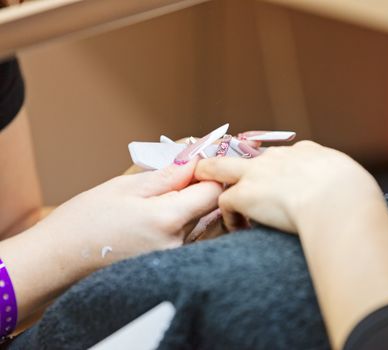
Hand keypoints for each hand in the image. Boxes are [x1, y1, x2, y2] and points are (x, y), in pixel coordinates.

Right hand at [35, 160, 221, 272]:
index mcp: (168, 219)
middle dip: (198, 188)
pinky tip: (156, 219)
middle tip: (175, 177)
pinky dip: (181, 223)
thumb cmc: (85, 221)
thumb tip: (195, 161)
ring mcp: (174, 259)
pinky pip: (188, 239)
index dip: (209, 174)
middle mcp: (177, 243)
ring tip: (159, 200)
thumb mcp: (125, 187)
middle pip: (209, 208)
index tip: (195, 164)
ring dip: (189, 206)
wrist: (59, 261)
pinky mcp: (168, 266)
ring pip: (200, 223)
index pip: (214, 192)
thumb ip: (167, 175)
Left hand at [195, 141, 382, 232]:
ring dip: (214, 183)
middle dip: (232, 162)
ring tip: (215, 199)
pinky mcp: (245, 193)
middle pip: (244, 153)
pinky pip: (224, 202)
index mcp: (305, 153)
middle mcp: (277, 157)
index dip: (275, 171)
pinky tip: (239, 228)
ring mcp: (257, 173)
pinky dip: (229, 217)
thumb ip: (339, 182)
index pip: (282, 156)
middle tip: (227, 176)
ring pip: (218, 168)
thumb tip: (346, 193)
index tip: (277, 185)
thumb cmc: (353, 195)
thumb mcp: (349, 179)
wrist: (338, 200)